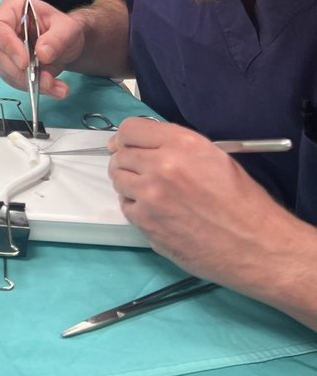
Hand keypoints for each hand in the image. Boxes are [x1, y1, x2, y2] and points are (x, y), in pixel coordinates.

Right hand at [0, 0, 83, 98]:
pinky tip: (52, 88)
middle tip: (45, 80)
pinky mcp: (7, 66)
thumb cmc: (63, 29)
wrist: (67, 43)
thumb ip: (57, 38)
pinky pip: (14, 81)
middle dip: (21, 72)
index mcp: (11, 9)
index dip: (7, 46)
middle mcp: (1, 29)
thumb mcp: (68, 28)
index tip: (24, 63)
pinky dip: (33, 88)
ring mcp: (2, 49)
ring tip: (55, 86)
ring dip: (29, 83)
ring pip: (5, 71)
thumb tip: (42, 53)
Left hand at [107, 119, 292, 286]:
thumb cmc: (244, 204)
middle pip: (120, 154)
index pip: (131, 129)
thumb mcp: (215, 158)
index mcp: (183, 144)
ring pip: (118, 179)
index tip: (126, 145)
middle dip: (128, 161)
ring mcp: (150, 195)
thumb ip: (177, 147)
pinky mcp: (145, 221)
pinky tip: (158, 212)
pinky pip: (126, 206)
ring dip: (129, 184)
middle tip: (141, 172)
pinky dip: (136, 207)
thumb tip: (145, 146)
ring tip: (154, 193)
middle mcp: (162, 165)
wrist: (257, 246)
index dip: (126, 137)